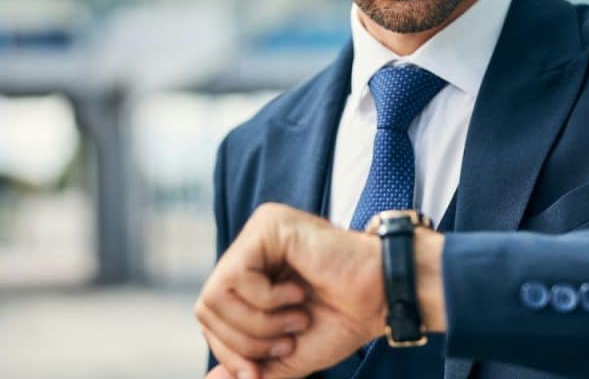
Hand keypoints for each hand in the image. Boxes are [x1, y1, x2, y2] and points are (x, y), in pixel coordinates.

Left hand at [195, 203, 388, 378]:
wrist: (381, 300)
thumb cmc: (343, 320)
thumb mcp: (285, 353)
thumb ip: (249, 365)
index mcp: (253, 271)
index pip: (210, 313)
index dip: (231, 350)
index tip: (260, 371)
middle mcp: (251, 247)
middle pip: (207, 306)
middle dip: (246, 340)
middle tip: (288, 338)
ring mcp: (259, 232)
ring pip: (216, 294)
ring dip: (260, 322)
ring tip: (298, 316)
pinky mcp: (270, 224)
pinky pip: (237, 276)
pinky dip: (267, 300)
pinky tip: (299, 292)